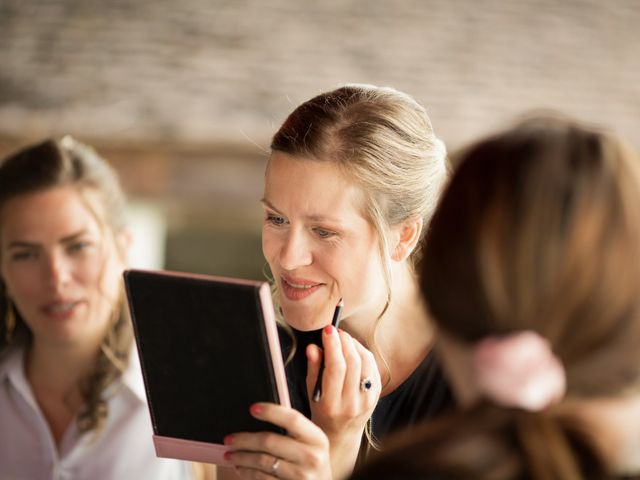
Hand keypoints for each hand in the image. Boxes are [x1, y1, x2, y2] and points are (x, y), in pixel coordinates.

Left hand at [223, 403, 331, 479]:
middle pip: (270, 441)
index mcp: (317, 438)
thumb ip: (294, 430)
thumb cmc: (311, 463)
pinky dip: (247, 473)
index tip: (252, 408)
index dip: (271, 411)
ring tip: (230, 455)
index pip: (292, 419)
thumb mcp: (311, 445)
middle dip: (245, 440)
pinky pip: (262, 479)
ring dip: (242, 458)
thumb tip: (261, 413)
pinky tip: (241, 469)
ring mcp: (301, 476)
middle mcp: (312, 457)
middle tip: (229, 439)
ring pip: (263, 462)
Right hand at [306, 326, 380, 477]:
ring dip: (354, 345)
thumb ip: (313, 368)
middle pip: (352, 362)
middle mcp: (351, 404)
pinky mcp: (376, 396)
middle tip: (335, 330)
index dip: (332, 344)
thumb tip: (313, 346)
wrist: (340, 434)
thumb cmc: (321, 409)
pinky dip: (363, 353)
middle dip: (344, 341)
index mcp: (331, 404)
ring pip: (365, 362)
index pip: (335, 368)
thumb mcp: (311, 392)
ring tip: (343, 338)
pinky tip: (353, 349)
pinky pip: (372, 368)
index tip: (327, 329)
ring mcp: (367, 401)